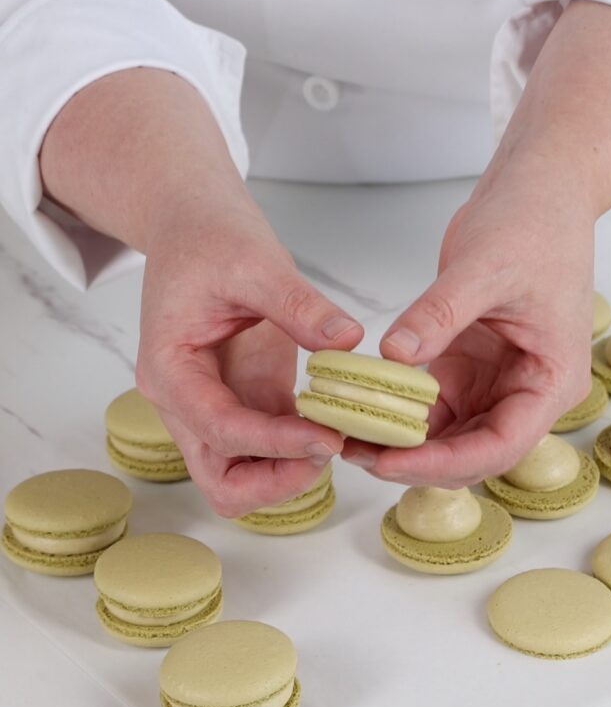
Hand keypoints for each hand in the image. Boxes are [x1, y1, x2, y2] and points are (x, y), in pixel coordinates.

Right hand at [136, 198, 362, 515]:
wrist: (195, 225)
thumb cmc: (208, 239)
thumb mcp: (255, 262)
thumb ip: (298, 303)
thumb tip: (345, 340)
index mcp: (169, 369)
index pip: (219, 428)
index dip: (275, 443)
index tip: (328, 437)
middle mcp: (184, 401)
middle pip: (222, 481)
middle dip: (276, 478)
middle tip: (330, 445)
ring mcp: (215, 405)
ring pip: (244, 477)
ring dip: (289, 471)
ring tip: (338, 435)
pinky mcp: (246, 399)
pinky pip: (269, 449)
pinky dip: (300, 449)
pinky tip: (336, 423)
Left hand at [342, 178, 593, 485]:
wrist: (538, 191)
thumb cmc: (534, 225)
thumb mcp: (483, 268)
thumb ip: (440, 314)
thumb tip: (394, 354)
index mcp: (552, 379)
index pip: (501, 444)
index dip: (444, 462)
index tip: (391, 462)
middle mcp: (527, 391)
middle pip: (473, 450)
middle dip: (416, 460)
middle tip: (356, 452)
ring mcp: (496, 381)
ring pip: (449, 434)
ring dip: (403, 441)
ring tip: (349, 436)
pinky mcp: (468, 365)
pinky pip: (432, 404)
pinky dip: (399, 411)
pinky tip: (362, 408)